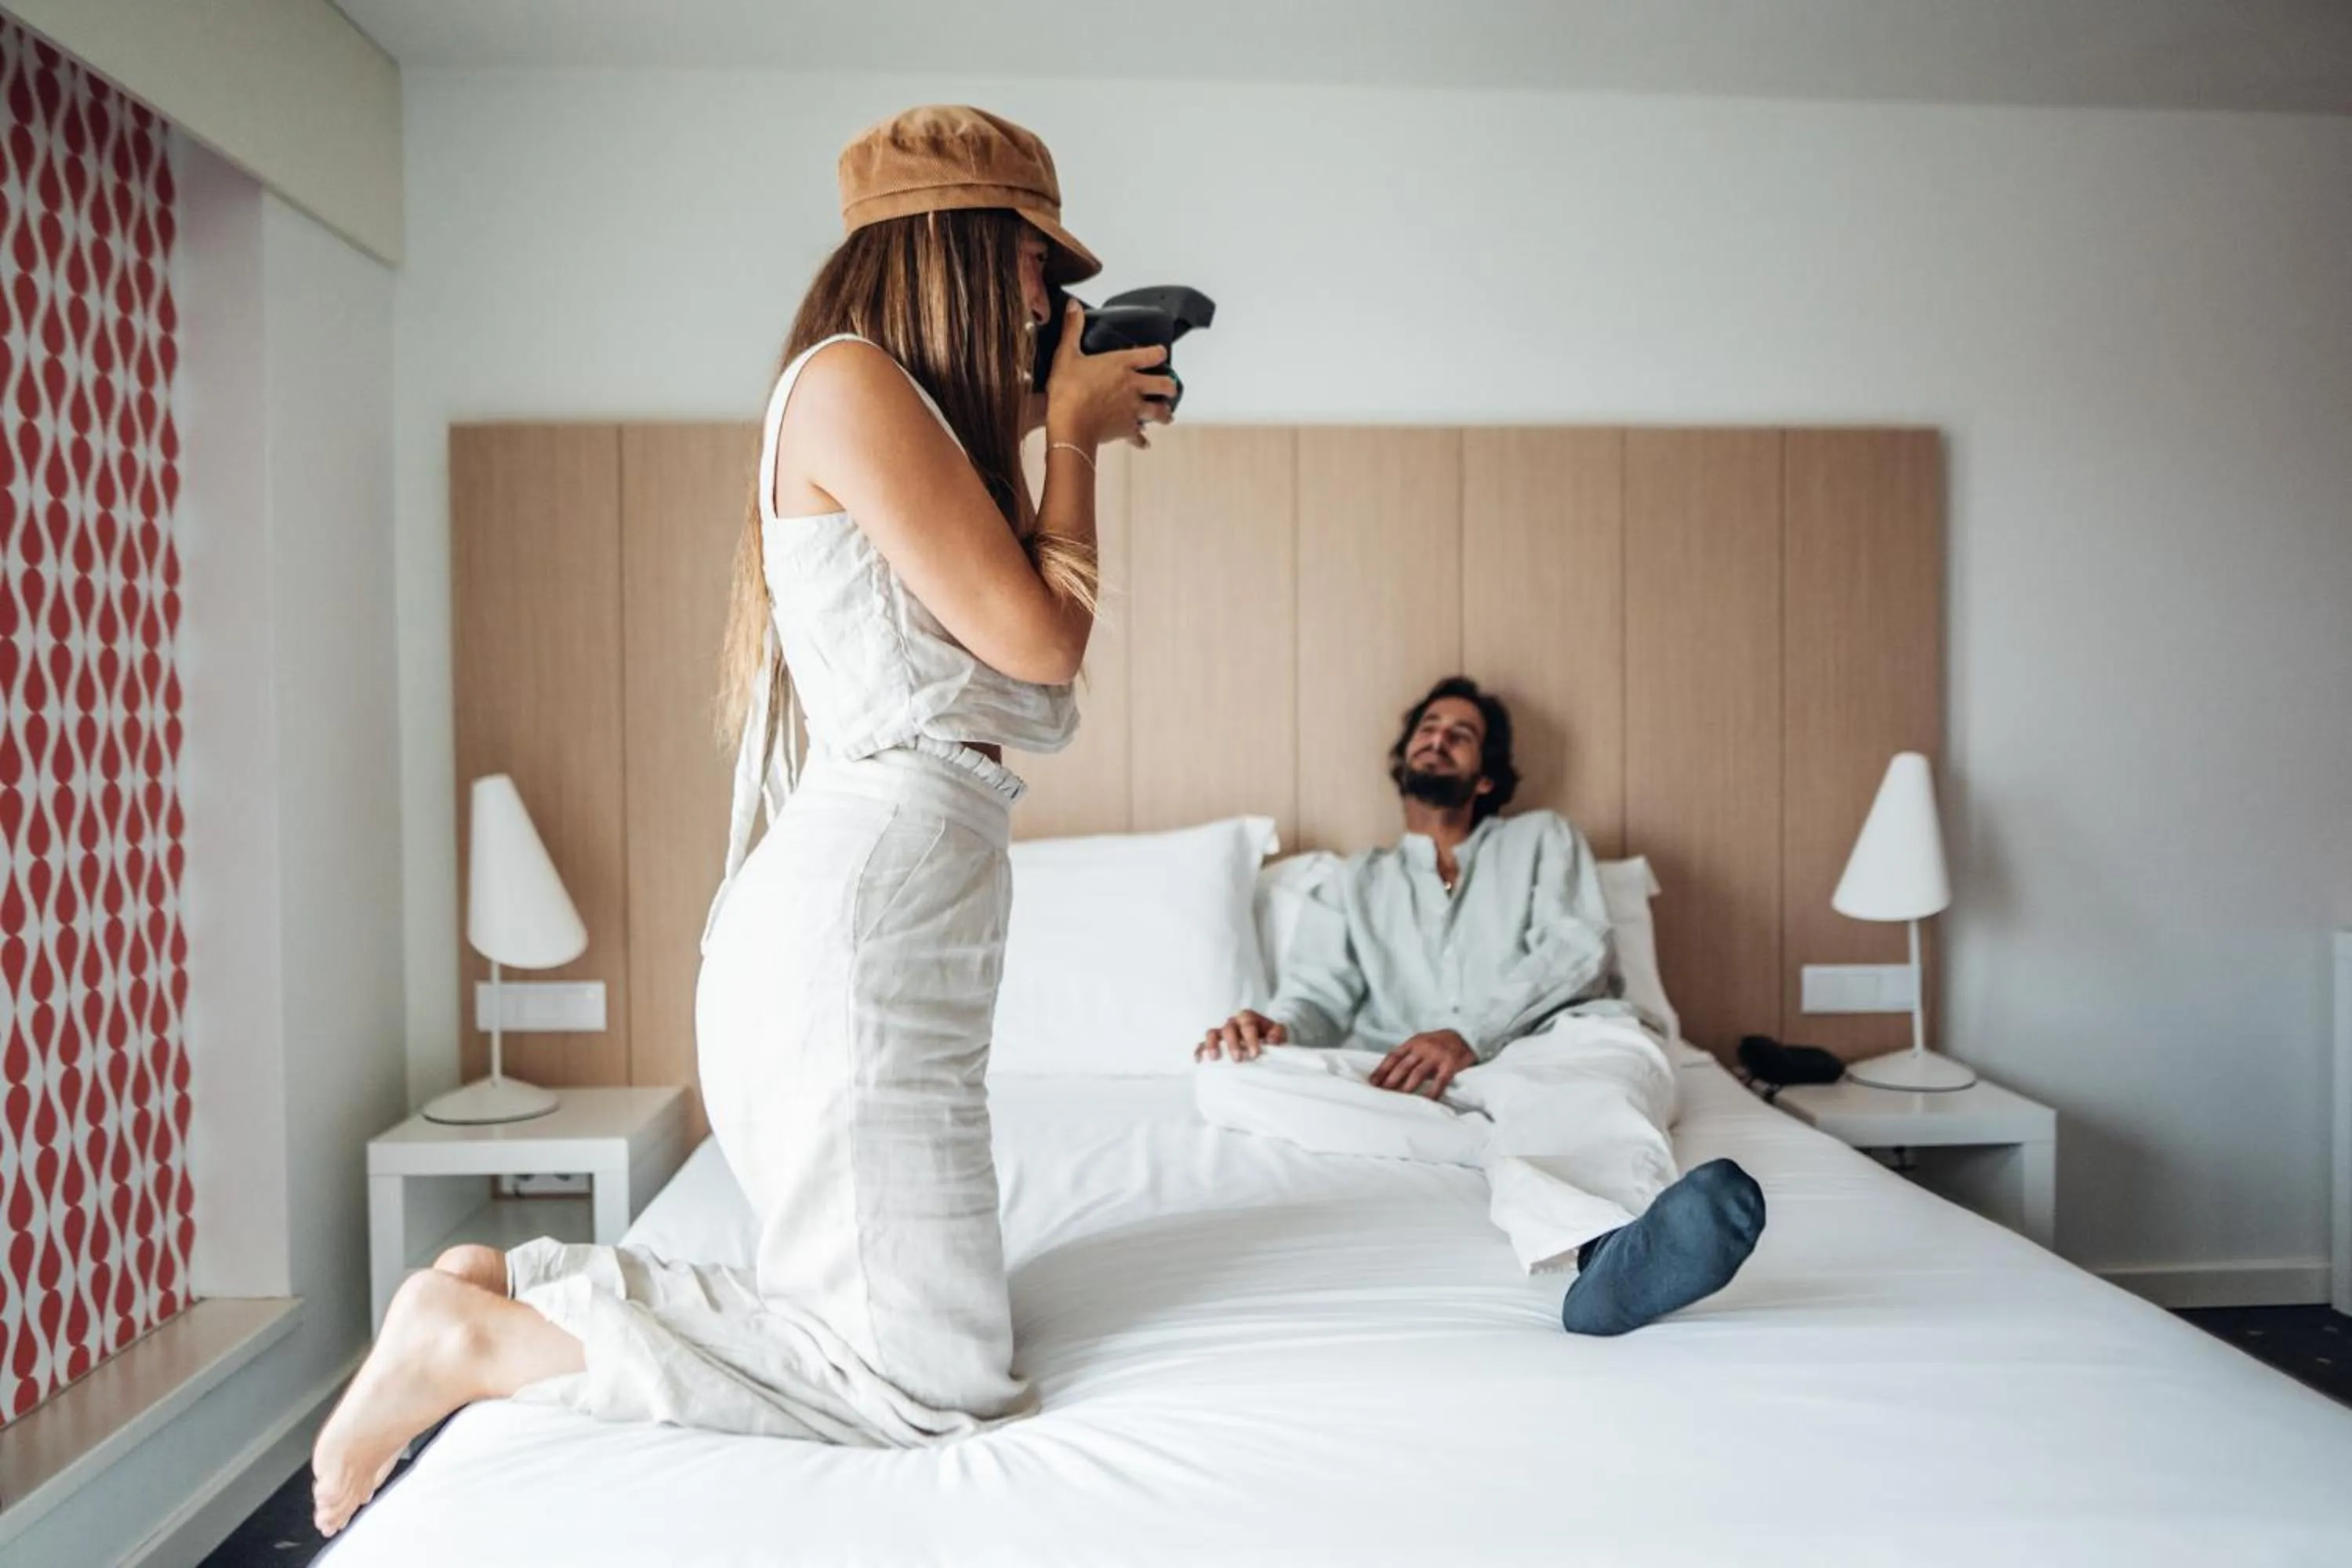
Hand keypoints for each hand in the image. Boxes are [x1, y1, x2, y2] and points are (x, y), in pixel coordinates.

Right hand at [1044, 299, 1179, 450]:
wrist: (1070, 424)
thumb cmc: (1067, 389)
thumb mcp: (1066, 354)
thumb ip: (1072, 329)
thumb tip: (1073, 305)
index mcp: (1122, 364)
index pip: (1152, 354)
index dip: (1159, 353)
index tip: (1160, 354)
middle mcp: (1134, 386)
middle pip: (1165, 385)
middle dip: (1170, 387)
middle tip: (1169, 388)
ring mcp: (1133, 409)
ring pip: (1159, 412)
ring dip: (1164, 413)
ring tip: (1165, 415)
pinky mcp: (1127, 429)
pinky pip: (1140, 437)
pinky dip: (1142, 440)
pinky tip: (1144, 442)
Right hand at [1195, 1009, 1287, 1062]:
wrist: (1265, 1040)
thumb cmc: (1271, 1037)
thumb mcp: (1279, 1033)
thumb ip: (1278, 1033)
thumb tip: (1272, 1039)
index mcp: (1248, 1018)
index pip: (1248, 1024)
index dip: (1251, 1038)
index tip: (1255, 1054)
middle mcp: (1233, 1023)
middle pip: (1229, 1029)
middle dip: (1233, 1044)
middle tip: (1238, 1059)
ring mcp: (1222, 1032)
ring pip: (1212, 1033)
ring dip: (1212, 1045)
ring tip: (1214, 1058)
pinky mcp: (1214, 1043)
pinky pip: (1202, 1044)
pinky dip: (1200, 1050)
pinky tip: (1199, 1060)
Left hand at [1369, 1030, 1475, 1097]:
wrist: (1466, 1036)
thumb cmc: (1439, 1044)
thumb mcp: (1421, 1044)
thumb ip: (1407, 1056)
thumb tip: (1387, 1075)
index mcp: (1413, 1043)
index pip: (1393, 1057)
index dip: (1382, 1070)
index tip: (1373, 1083)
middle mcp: (1423, 1048)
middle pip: (1403, 1066)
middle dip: (1391, 1080)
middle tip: (1383, 1094)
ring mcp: (1436, 1055)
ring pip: (1418, 1073)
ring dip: (1407, 1087)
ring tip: (1399, 1099)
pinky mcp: (1450, 1064)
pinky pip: (1439, 1080)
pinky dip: (1432, 1092)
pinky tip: (1426, 1101)